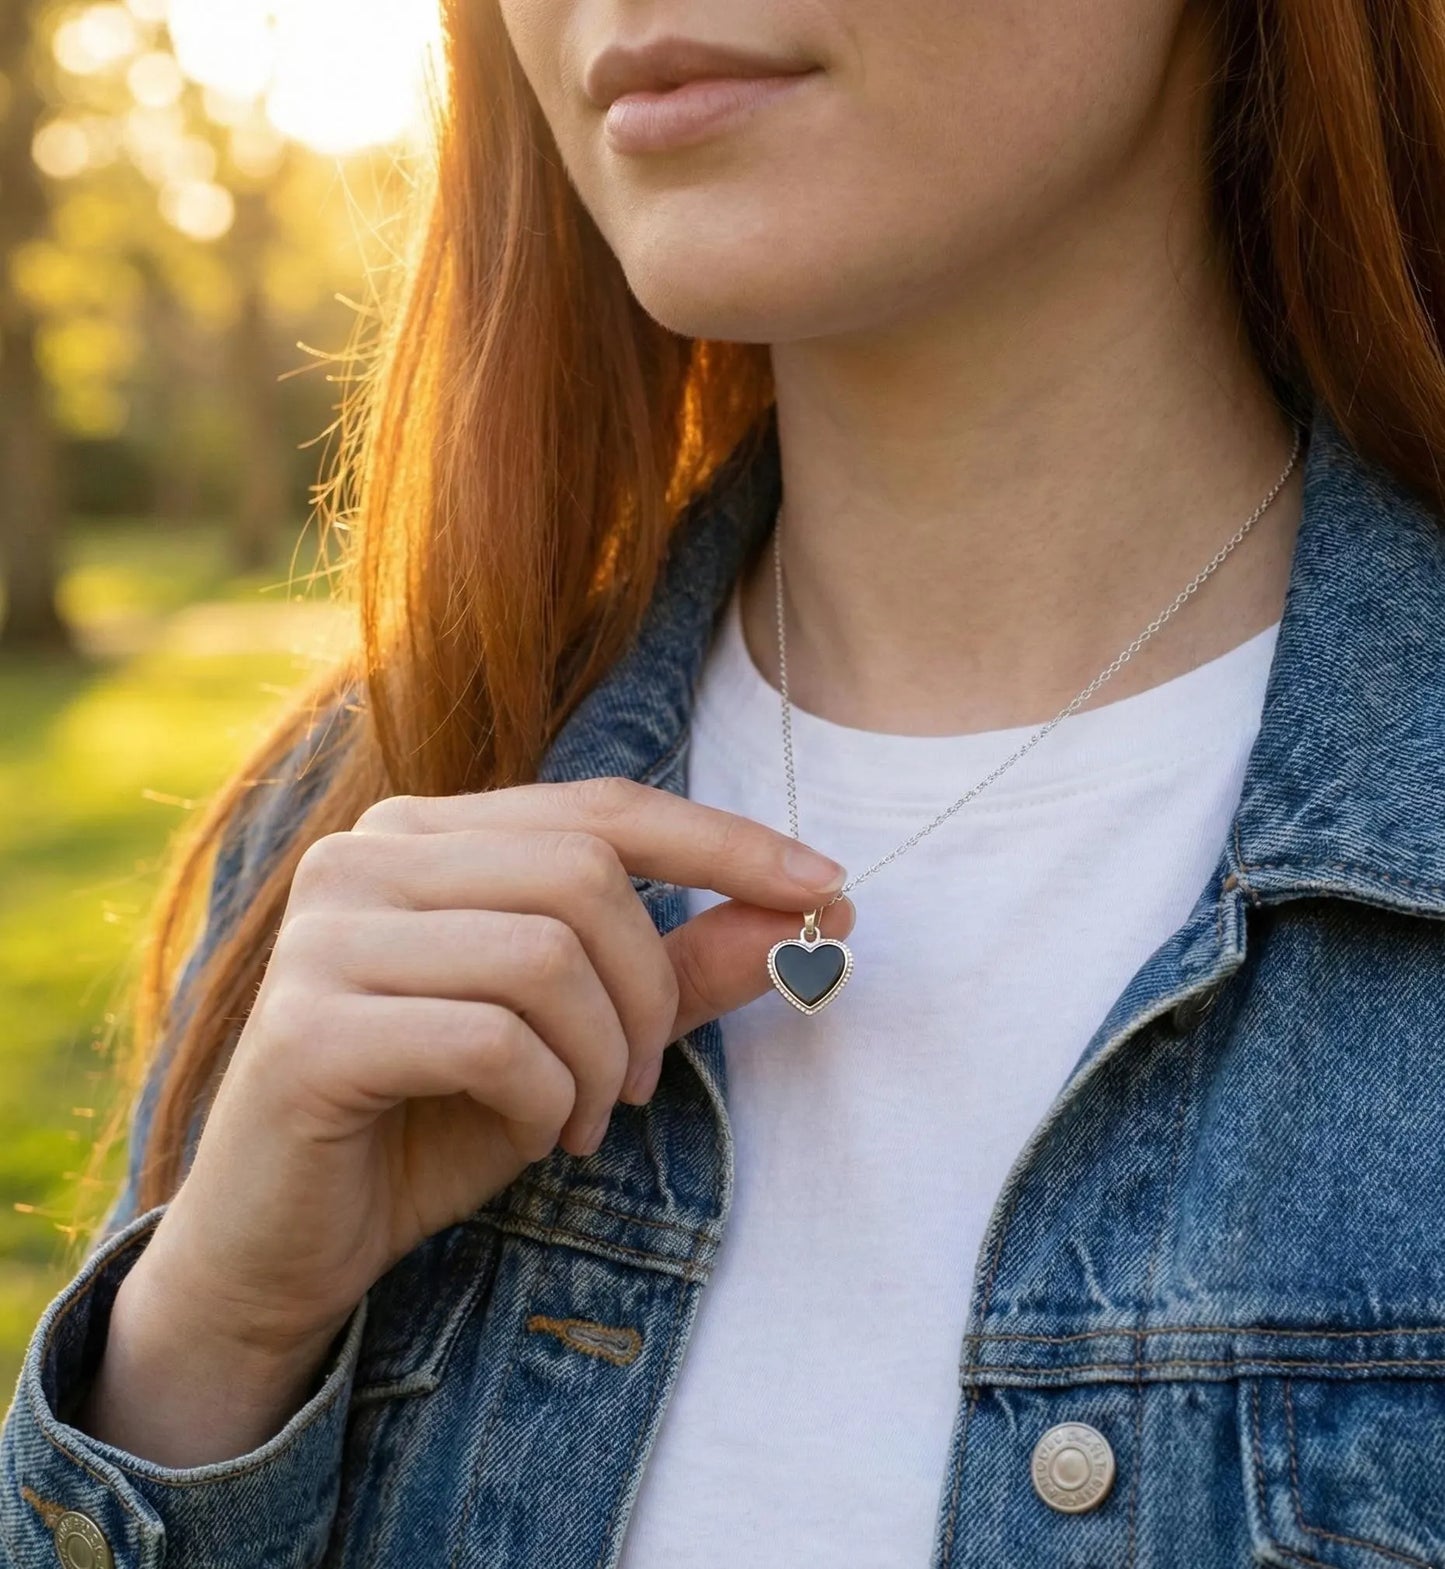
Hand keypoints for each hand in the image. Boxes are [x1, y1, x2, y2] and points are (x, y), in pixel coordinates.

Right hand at [133, 776, 852, 1358]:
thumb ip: (681, 970)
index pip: (604, 808)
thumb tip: (812, 916)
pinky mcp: (306, 1027)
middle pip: (584, 875)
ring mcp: (325, 933)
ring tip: (584, 1117)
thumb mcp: (581, 1038)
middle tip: (642, 1083)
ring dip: (602, 1057)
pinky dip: (545, 1100)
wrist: (289, 1238)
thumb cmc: (437, 1119)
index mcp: (428, 833)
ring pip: (544, 954)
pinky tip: (532, 1135)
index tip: (829, 887)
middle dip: (651, 988)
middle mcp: (366, 856)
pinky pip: (489, 1039)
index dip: (726, 843)